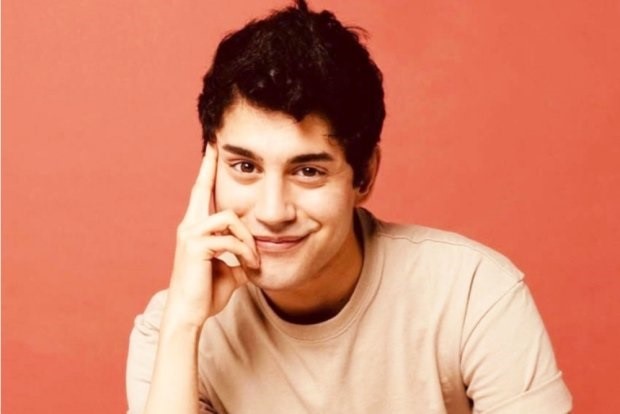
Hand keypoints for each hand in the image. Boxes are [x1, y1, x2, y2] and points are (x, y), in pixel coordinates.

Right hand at [164, 143, 259, 327]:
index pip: (201, 194)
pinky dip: (245, 253)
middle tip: (215, 143)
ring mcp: (190, 234)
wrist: (189, 314)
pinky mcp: (195, 246)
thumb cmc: (206, 294)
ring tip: (254, 261)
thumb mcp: (230, 271)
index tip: (211, 149)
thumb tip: (254, 258)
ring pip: (229, 218)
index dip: (206, 171)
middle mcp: (189, 226)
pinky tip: (248, 268)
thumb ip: (241, 258)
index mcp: (195, 229)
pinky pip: (230, 239)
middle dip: (210, 165)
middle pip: (202, 188)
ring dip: (248, 239)